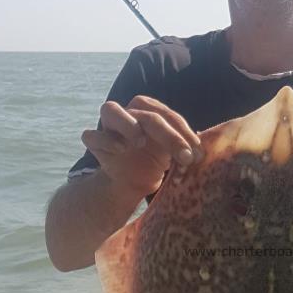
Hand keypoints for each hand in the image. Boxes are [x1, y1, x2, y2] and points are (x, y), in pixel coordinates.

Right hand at [81, 96, 203, 196]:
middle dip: (169, 135)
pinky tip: (121, 149)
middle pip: (146, 114)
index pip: (168, 115)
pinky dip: (105, 140)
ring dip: (127, 123)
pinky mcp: (95, 142)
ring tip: (141, 141)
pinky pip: (92, 136)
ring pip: (110, 109)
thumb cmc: (154, 162)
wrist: (130, 183)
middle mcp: (128, 113)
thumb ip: (184, 147)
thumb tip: (200, 147)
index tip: (197, 153)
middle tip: (185, 157)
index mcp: (149, 111)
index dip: (184, 132)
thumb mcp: (173, 154)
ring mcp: (108, 126)